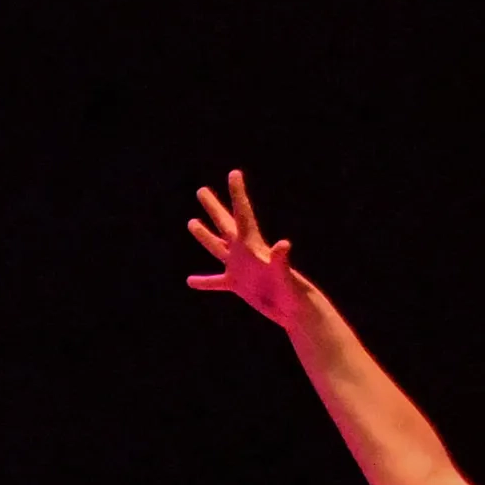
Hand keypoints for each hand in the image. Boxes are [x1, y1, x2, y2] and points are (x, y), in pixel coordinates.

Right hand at [183, 168, 318, 325]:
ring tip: (192, 222)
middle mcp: (245, 253)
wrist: (294, 311)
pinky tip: (190, 281)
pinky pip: (216, 282)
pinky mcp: (238, 285)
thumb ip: (281, 259)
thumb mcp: (285, 274)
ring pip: (217, 247)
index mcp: (254, 246)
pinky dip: (204, 282)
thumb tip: (284, 244)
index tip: (234, 173)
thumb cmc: (293, 293)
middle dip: (213, 207)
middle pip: (225, 225)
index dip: (238, 193)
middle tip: (201, 190)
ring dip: (205, 235)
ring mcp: (240, 268)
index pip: (243, 214)